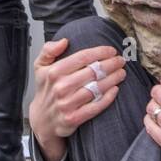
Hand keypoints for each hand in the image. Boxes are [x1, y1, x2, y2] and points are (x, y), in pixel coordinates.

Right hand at [28, 38, 125, 160]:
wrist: (41, 119)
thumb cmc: (46, 89)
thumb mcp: (39, 66)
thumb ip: (48, 50)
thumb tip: (64, 41)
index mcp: (54, 72)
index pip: (83, 57)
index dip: (100, 52)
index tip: (112, 51)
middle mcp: (61, 87)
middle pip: (93, 72)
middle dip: (111, 64)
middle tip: (120, 61)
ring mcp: (67, 104)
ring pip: (96, 88)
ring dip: (113, 79)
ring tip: (121, 73)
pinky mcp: (73, 118)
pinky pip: (95, 106)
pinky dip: (108, 98)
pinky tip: (115, 89)